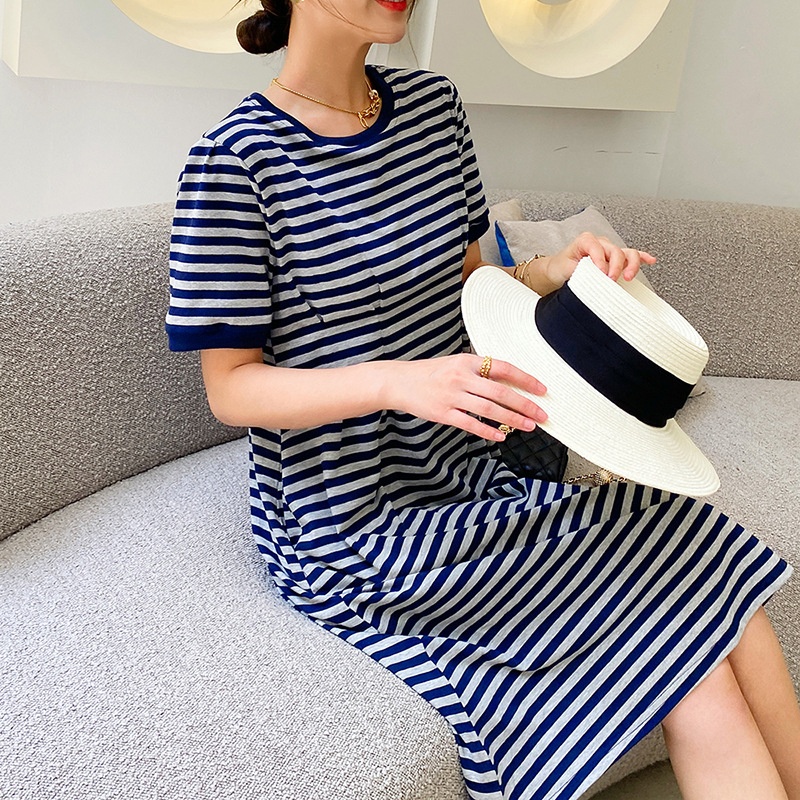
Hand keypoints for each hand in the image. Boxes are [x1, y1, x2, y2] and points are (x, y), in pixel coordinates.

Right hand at [387, 354, 548, 441]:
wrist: (400, 382)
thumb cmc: (430, 373)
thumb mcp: (456, 364)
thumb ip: (479, 372)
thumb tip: (509, 382)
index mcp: (467, 362)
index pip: (503, 368)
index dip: (525, 379)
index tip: (542, 389)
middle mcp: (461, 378)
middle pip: (500, 392)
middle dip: (525, 404)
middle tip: (541, 415)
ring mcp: (452, 396)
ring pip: (489, 409)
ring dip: (512, 419)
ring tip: (528, 426)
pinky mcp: (443, 413)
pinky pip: (470, 424)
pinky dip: (487, 431)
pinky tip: (501, 436)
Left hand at [545, 231, 656, 287]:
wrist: (557, 270)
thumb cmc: (560, 267)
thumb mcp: (564, 268)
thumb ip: (578, 270)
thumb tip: (592, 276)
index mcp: (586, 241)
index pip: (598, 248)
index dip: (600, 261)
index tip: (600, 274)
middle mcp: (601, 243)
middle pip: (616, 251)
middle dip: (616, 266)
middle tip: (611, 280)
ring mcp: (610, 251)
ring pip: (627, 253)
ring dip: (632, 264)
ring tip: (629, 276)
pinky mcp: (615, 260)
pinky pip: (632, 256)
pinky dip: (642, 258)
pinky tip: (651, 261)